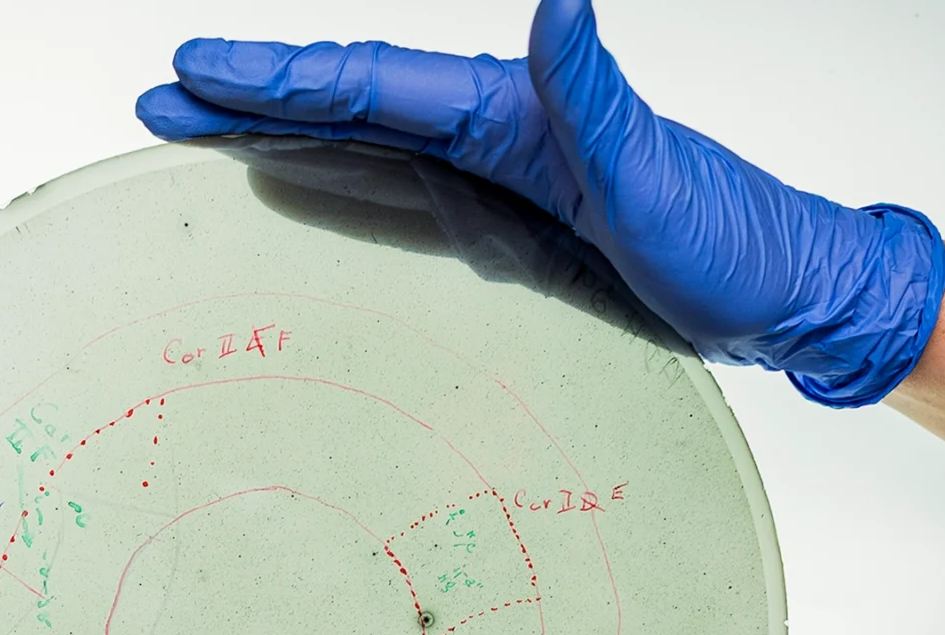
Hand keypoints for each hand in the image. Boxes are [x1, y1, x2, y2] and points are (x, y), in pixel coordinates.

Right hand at [134, 0, 944, 406]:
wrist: (782, 295)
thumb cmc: (728, 241)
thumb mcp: (658, 172)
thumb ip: (597, 91)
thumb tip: (561, 0)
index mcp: (512, 113)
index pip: (373, 84)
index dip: (282, 77)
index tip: (198, 71)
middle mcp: (495, 130)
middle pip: (348, 100)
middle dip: (252, 94)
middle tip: (162, 96)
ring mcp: (493, 177)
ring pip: (359, 140)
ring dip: (275, 131)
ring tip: (195, 129)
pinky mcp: (503, 222)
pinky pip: (393, 190)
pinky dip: (330, 178)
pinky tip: (290, 182)